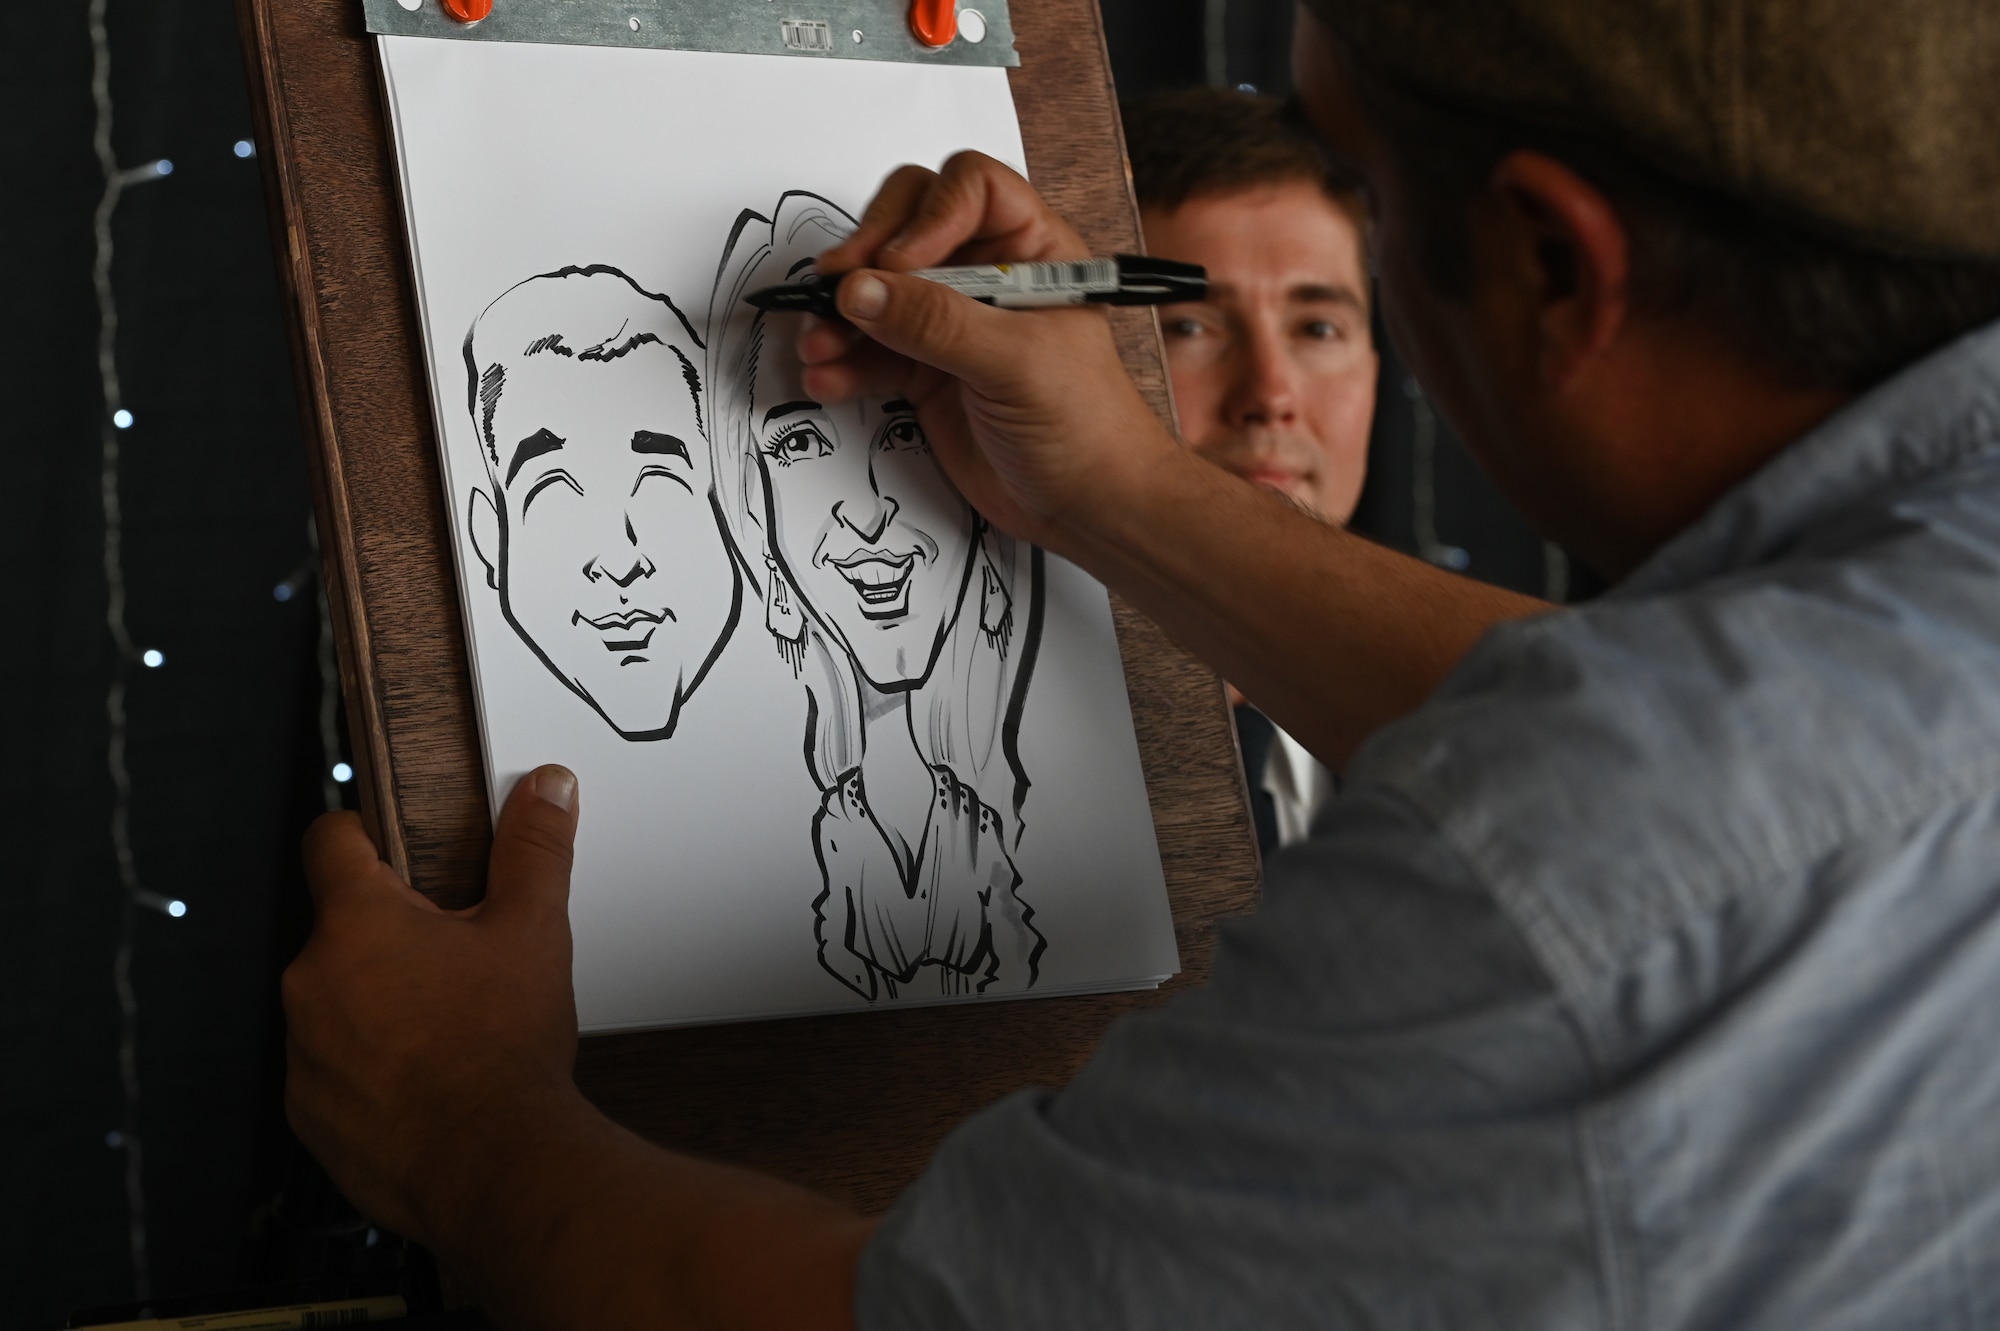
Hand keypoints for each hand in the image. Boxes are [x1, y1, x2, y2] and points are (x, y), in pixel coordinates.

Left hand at [283, 765, 583, 1244]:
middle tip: (453, 957)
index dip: (360, 831)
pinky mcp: (308, 1111)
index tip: (383, 840)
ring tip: (447, 1025)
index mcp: (359, 924)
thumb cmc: (501, 1053)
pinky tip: (427, 1076)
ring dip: (377, 1004)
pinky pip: (332, 1069)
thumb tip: (544, 792)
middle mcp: (313, 981)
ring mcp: (303, 1051)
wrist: (493, 1163)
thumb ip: (534, 849)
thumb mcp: (532, 930)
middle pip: (343, 930)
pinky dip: (370, 1068)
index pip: (330, 840)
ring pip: (336, 1002)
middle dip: (392, 937)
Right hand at [797, 152, 1180, 553]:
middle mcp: (988, 276)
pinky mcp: (927, 372)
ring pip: (879, 291)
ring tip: (821, 344)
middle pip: (908, 226)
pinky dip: (844, 362)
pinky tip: (829, 377)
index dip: (927, 215)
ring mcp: (954, 324)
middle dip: (867, 257)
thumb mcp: (1017, 363)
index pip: (970, 189)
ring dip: (841, 315)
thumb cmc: (1089, 427)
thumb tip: (865, 289)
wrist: (1087, 506)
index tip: (898, 262)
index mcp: (1031, 251)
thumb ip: (938, 323)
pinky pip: (871, 351)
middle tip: (839, 288)